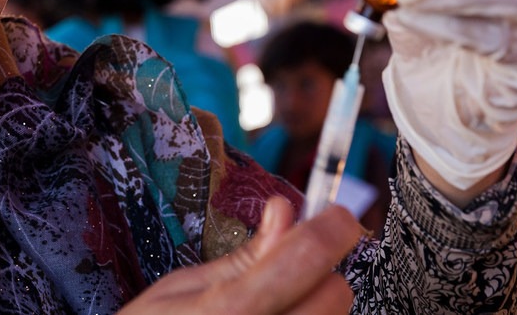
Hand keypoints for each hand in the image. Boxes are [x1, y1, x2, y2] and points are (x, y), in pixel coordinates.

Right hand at [120, 197, 358, 313]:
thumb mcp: (179, 290)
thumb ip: (242, 257)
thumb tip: (285, 211)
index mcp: (226, 314)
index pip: (303, 260)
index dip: (330, 229)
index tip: (337, 216)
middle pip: (334, 294)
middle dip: (319, 274)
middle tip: (284, 271)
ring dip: (313, 305)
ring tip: (270, 307)